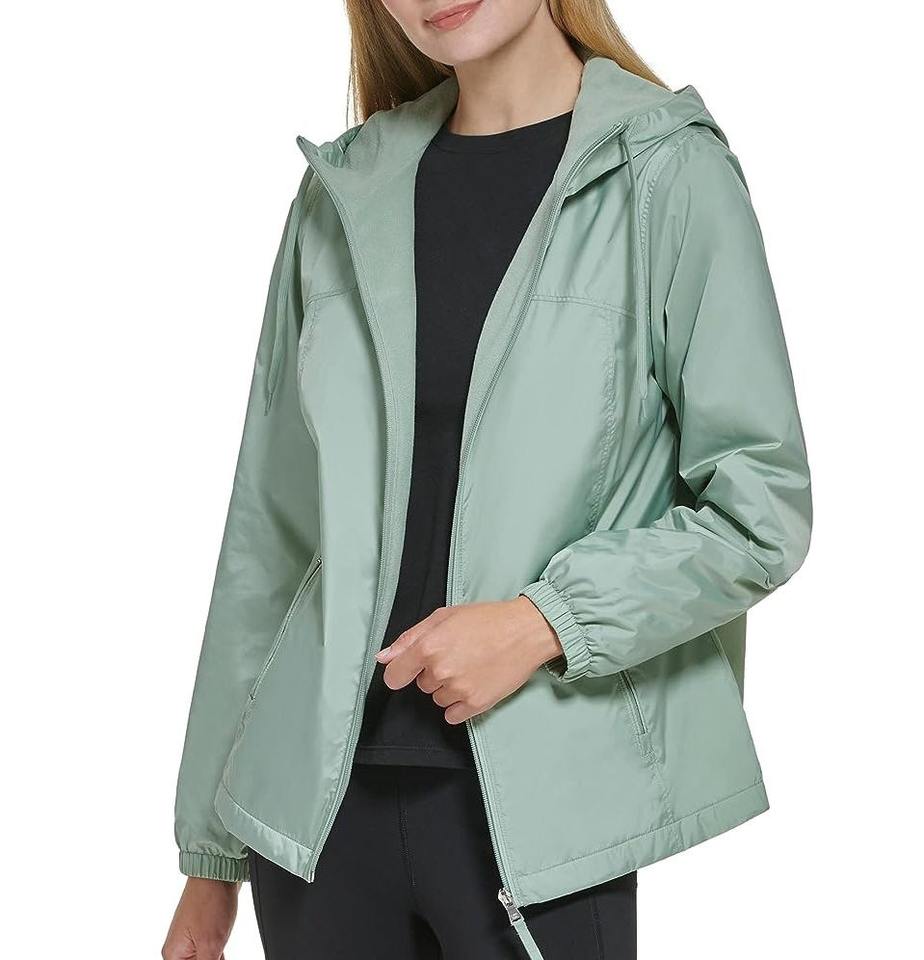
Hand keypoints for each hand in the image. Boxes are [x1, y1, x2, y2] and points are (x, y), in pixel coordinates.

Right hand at [162, 877, 239, 959]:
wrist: (219, 871)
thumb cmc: (210, 901)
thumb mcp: (211, 946)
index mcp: (173, 956)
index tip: (214, 955)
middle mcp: (178, 949)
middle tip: (220, 949)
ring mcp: (191, 938)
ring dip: (216, 957)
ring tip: (220, 939)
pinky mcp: (203, 930)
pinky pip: (210, 951)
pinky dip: (219, 953)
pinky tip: (224, 947)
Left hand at [375, 597, 562, 723]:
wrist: (526, 631)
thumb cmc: (487, 619)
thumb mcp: (444, 616)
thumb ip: (410, 638)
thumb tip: (384, 657)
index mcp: (429, 647)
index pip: (395, 675)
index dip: (400, 672)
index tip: (408, 670)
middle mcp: (441, 671)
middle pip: (421, 685)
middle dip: (434, 672)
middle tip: (458, 654)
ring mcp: (459, 690)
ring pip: (438, 699)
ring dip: (448, 687)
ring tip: (471, 666)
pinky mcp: (476, 704)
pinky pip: (453, 715)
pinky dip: (460, 704)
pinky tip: (474, 683)